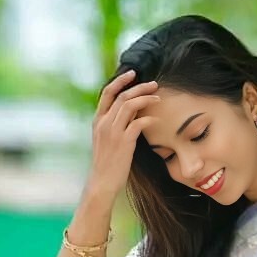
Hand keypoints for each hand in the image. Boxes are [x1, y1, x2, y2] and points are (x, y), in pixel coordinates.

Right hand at [90, 69, 160, 196]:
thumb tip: (131, 113)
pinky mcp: (123, 143)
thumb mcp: (106, 140)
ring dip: (146, 98)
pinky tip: (156, 120)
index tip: (133, 73)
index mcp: (98, 121)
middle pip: (122, 96)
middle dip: (139, 87)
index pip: (107, 92)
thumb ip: (115, 124)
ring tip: (158, 98)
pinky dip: (148, 119)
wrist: (102, 182)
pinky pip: (138, 123)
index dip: (120, 80)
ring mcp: (113, 132)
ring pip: (129, 105)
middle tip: (154, 84)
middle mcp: (104, 123)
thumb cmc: (107, 163)